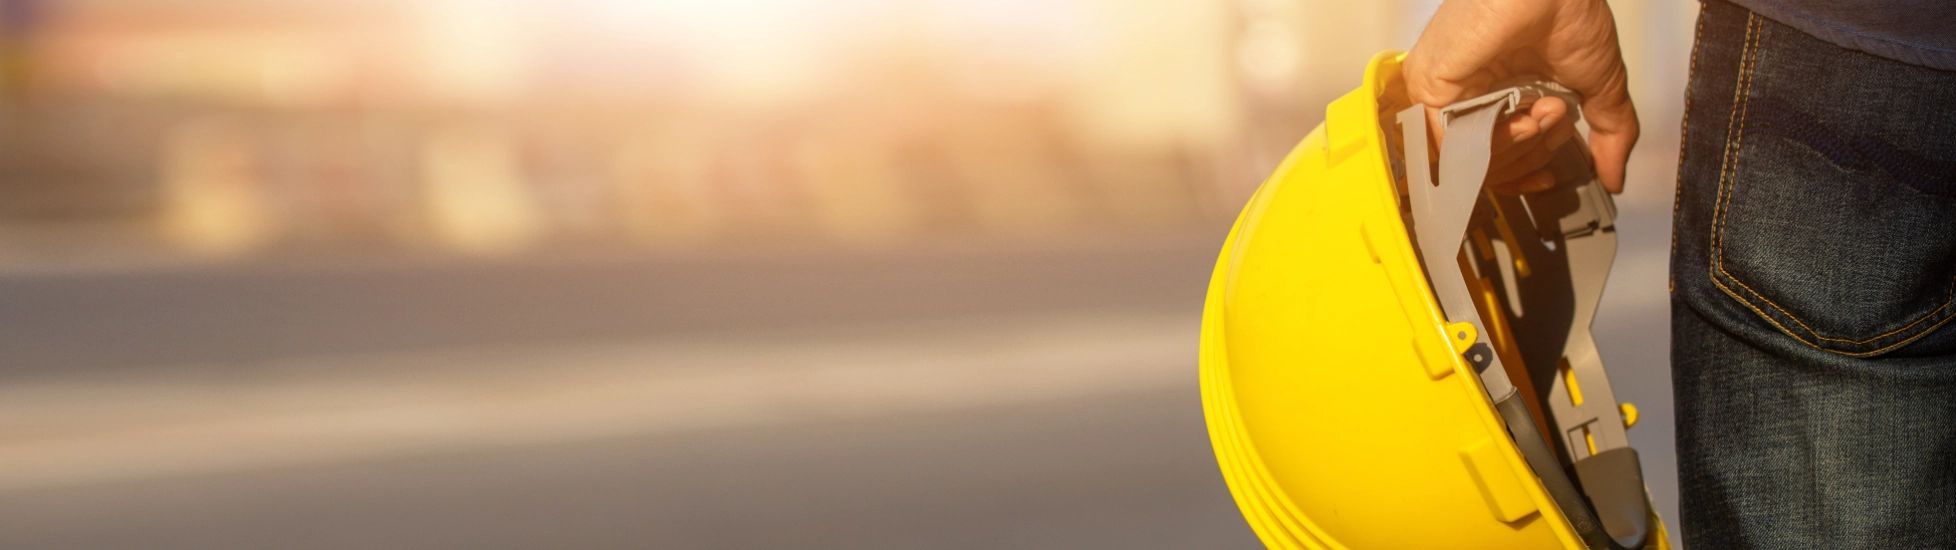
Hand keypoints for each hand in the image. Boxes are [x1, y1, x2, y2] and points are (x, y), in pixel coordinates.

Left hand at [1404, 0, 1637, 193]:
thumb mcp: (1599, 86)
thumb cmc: (1571, 14)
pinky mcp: (1430, 86)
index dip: (1524, 172)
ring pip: (1469, 158)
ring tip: (1544, 114)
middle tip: (1556, 122)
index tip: (1548, 175)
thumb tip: (1615, 176)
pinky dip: (1493, 145)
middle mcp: (1469, 93)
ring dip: (1518, 148)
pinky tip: (1522, 120)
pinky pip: (1450, 145)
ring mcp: (1447, 91)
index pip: (1496, 156)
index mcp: (1501, 91)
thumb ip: (1609, 133)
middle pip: (1485, 162)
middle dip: (1530, 155)